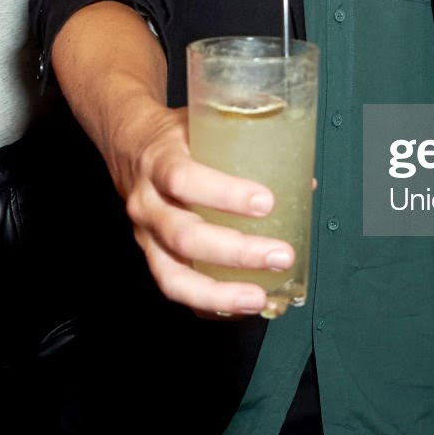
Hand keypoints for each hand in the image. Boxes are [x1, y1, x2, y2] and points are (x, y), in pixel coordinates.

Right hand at [107, 102, 293, 316]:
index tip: (267, 202)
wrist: (129, 146)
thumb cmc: (176, 138)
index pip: (183, 179)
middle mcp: (147, 203)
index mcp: (159, 162)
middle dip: (236, 252)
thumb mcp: (204, 126)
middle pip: (184, 236)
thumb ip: (249, 148)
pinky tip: (240, 307)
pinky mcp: (151, 257)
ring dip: (220, 293)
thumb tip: (304, 183)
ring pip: (173, 276)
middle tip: (281, 256)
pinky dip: (209, 304)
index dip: (225, 194)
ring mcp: (145, 236)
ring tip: (259, 298)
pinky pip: (176, 289)